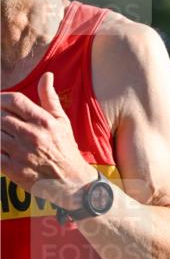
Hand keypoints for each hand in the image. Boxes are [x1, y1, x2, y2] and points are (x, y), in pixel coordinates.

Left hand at [0, 73, 96, 208]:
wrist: (73, 183)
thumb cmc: (66, 150)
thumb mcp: (62, 122)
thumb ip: (50, 98)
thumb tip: (47, 76)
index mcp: (43, 122)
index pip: (14, 100)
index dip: (1, 98)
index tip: (1, 103)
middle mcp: (32, 136)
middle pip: (0, 117)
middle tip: (3, 122)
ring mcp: (22, 153)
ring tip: (4, 135)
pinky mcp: (15, 170)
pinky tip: (2, 150)